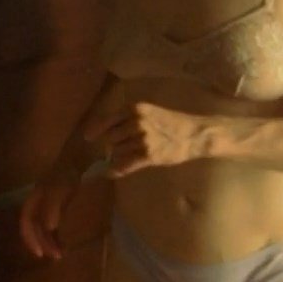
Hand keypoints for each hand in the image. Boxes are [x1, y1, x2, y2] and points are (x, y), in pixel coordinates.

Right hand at [19, 177, 77, 260]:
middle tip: (55, 257)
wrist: (78, 158)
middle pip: (34, 227)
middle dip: (43, 243)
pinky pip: (54, 225)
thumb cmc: (68, 173)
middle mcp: (39, 204)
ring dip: (50, 241)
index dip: (29, 238)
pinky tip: (65, 244)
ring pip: (44, 228)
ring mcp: (49, 205)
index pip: (26, 221)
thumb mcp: (61, 188)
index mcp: (35, 199)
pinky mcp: (59, 206)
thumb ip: (53, 206)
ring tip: (61, 254)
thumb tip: (49, 227)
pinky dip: (58, 235)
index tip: (39, 253)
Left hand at [83, 101, 206, 175]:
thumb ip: (129, 119)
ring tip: (129, 155)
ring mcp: (142, 139)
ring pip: (117, 151)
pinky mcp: (149, 155)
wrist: (195, 134)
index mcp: (134, 109)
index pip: (107, 120)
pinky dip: (116, 170)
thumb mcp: (149, 112)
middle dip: (110, 145)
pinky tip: (111, 172)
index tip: (87, 137)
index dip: (95, 130)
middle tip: (116, 149)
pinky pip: (125, 164)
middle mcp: (136, 122)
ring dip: (118, 156)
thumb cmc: (172, 122)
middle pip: (110, 138)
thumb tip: (106, 131)